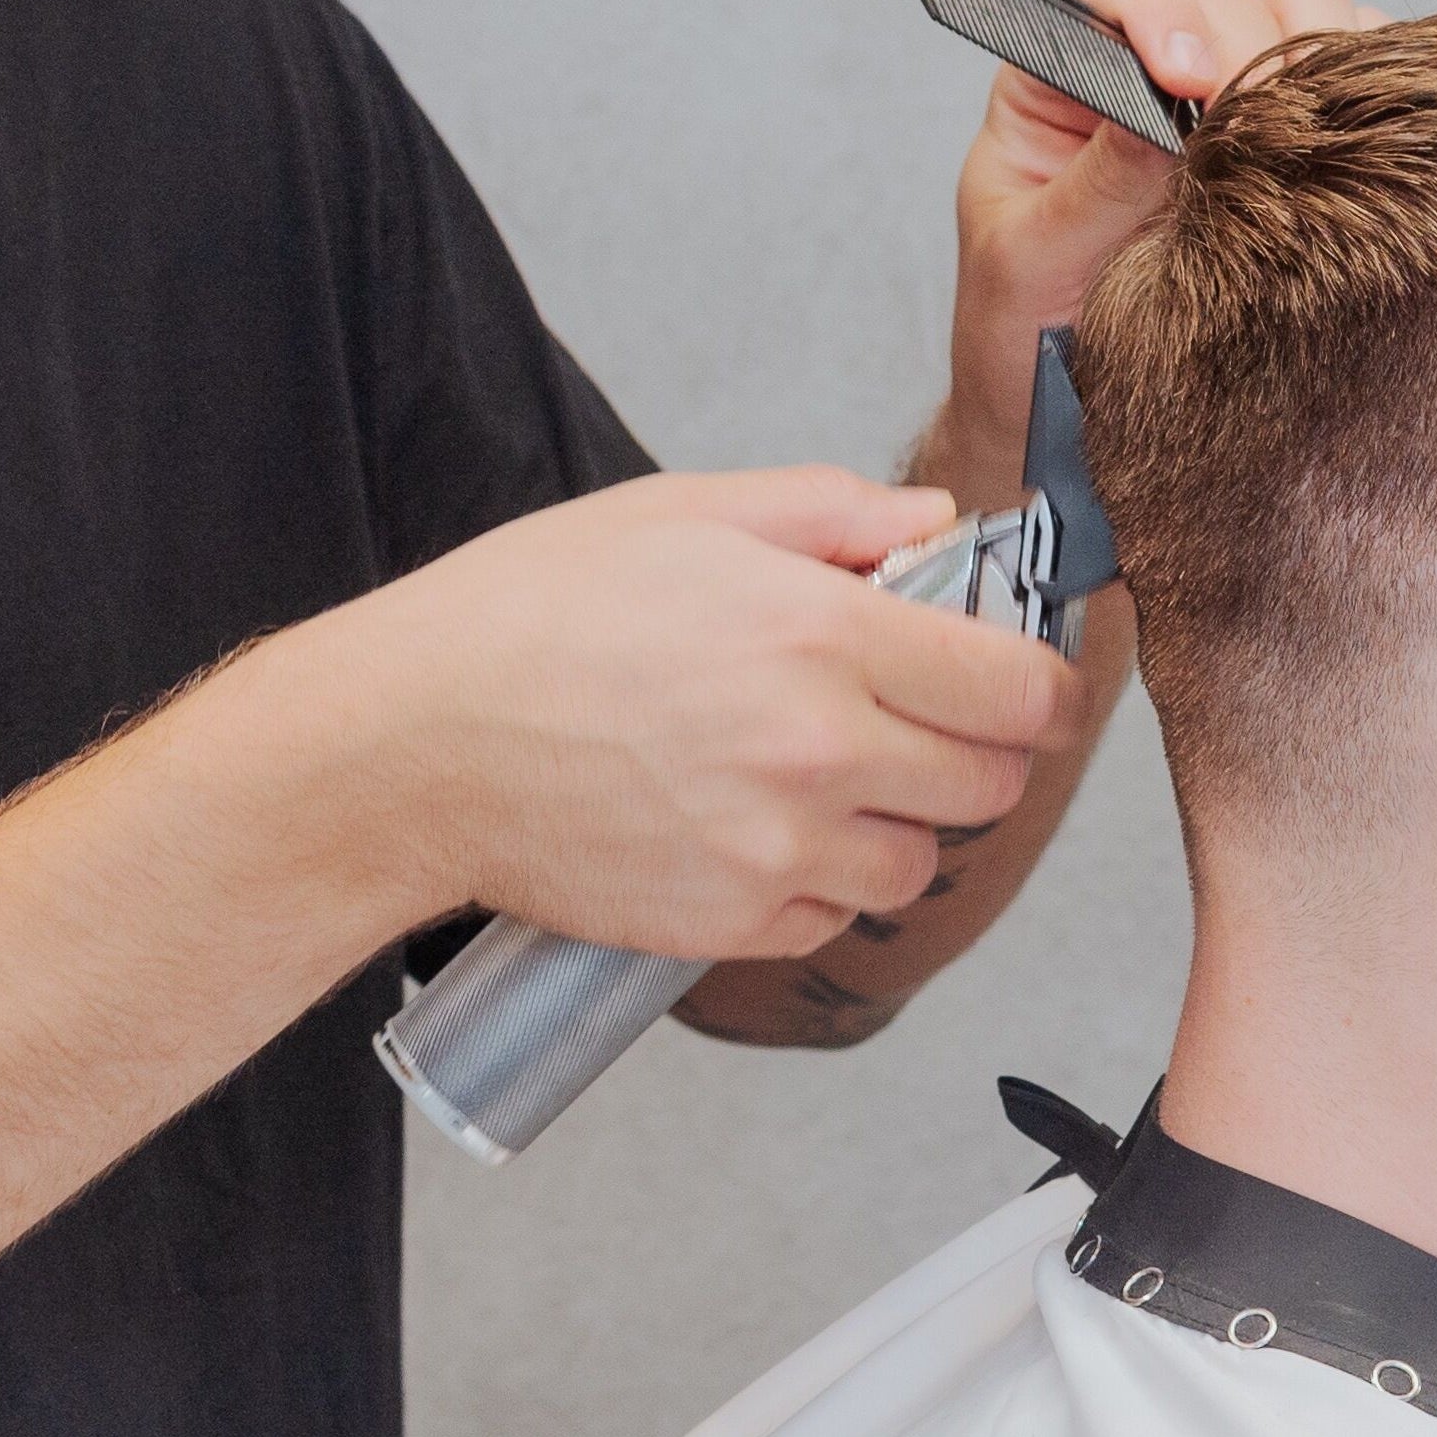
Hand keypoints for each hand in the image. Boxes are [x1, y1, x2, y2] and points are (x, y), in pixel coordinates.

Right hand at [333, 467, 1077, 961]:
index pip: (1016, 686)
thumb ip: (825, 512)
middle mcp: (814, 749)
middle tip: (901, 721)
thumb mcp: (675, 516)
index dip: (1028, 681)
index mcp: (818, 632)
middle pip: (989, 783)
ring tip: (809, 783)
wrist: (408, 747)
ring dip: (889, 827)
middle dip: (964, 750)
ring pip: (917, 865)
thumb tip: (931, 528)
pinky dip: (811, 888)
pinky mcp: (726, 924)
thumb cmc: (520, 620)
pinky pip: (831, 922)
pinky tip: (744, 834)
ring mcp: (773, 849)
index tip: (1006, 677)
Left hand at [926, 0, 1387, 503]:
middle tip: (1252, 130)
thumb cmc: (1016, 337)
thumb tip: (1162, 109)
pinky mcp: (1284, 146)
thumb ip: (1092, 186)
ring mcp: (1219, 108)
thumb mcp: (1030, 264)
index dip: (1154, 12)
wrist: (1057, 419)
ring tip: (1300, 141)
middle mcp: (1139, 79)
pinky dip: (1361, 94)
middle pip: (1218, 3)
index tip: (1183, 77)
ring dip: (1313, 62)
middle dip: (1244, 53)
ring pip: (1298, 19)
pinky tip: (1345, 151)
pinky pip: (1349, 78)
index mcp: (1053, 87)